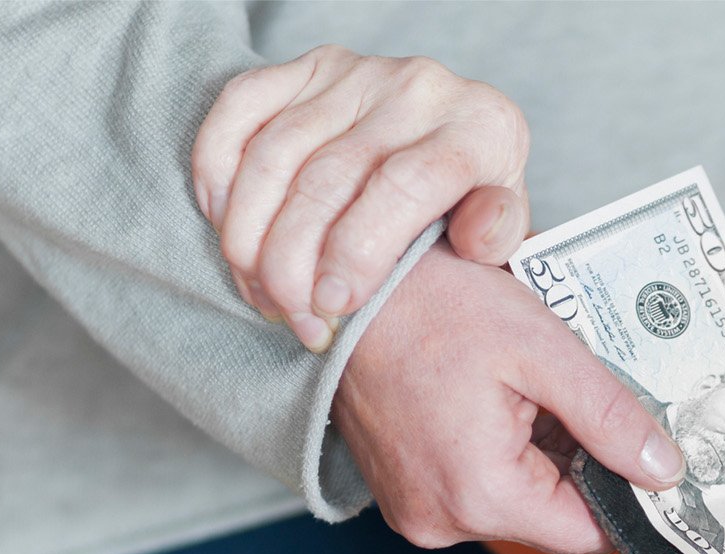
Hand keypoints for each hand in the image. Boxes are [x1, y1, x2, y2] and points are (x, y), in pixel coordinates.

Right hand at [192, 45, 529, 351]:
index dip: (357, 253)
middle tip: (294, 317)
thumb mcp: (505, 217)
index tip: (332, 306)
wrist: (457, 128)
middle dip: (295, 262)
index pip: (403, 188)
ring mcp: (357, 72)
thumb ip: (498, 233)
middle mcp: (417, 89)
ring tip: (261, 290)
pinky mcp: (307, 65)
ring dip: (252, 233)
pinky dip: (219, 171)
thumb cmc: (476, 193)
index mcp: (479, 129)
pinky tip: (226, 225)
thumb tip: (476, 239)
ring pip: (275, 153)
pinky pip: (240, 108)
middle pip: (328, 178)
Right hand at [335, 240, 684, 553]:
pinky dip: (504, 449)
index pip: (591, 533)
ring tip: (534, 387)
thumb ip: (611, 416)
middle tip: (586, 396)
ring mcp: (417, 510)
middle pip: (555, 516)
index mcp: (481, 496)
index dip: (629, 492)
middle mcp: (443, 521)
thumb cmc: (430, 305)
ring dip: (544, 451)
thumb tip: (665, 472)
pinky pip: (480, 485)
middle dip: (583, 461)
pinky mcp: (405, 491)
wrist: (340, 286)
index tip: (649, 450)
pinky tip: (501, 396)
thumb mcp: (542, 350)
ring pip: (520, 500)